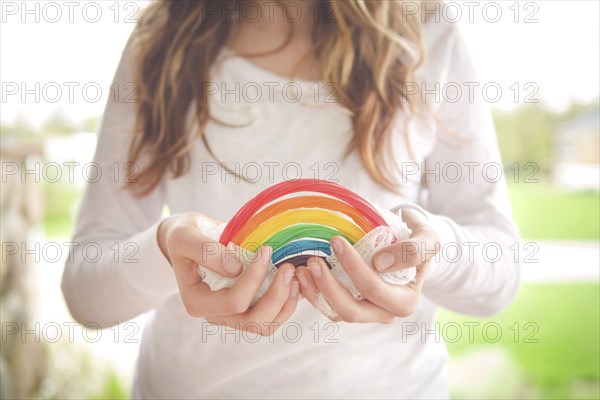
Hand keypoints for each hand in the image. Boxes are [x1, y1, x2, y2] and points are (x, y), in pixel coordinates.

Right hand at [158, 212, 299, 335]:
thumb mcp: (185, 236)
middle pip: (253, 321)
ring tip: (295, 276)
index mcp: (198, 302)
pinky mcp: (246, 308)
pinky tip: (294, 281)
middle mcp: (216, 315)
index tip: (265, 250)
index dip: (254, 278)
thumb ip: (205, 251)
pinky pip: (271, 318)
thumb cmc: (184, 235)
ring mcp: (232, 315)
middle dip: (276, 295)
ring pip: (265, 325)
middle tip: (288, 267)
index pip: (233, 302)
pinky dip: (287, 303)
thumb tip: (236, 268)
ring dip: (285, 304)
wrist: (189, 238)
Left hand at [295, 209, 439, 322]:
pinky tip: (301, 275)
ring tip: (301, 269)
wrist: (410, 242)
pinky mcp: (350, 305)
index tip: (336, 241)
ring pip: (335, 313)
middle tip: (313, 260)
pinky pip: (327, 307)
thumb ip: (413, 250)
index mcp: (404, 302)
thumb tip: (379, 263)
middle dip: (328, 287)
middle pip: (351, 310)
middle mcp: (384, 313)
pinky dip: (312, 294)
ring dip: (315, 293)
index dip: (353, 268)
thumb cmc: (420, 238)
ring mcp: (365, 312)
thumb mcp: (429, 239)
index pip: (374, 289)